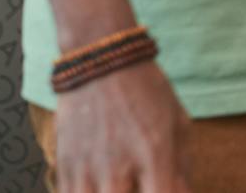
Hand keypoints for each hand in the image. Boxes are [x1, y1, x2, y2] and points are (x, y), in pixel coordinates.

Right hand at [54, 60, 193, 191]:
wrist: (102, 64)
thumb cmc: (148, 94)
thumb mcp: (177, 124)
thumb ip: (182, 169)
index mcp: (154, 153)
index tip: (165, 192)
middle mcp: (118, 165)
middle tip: (140, 184)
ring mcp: (87, 168)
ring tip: (118, 183)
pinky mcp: (63, 167)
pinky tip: (100, 185)